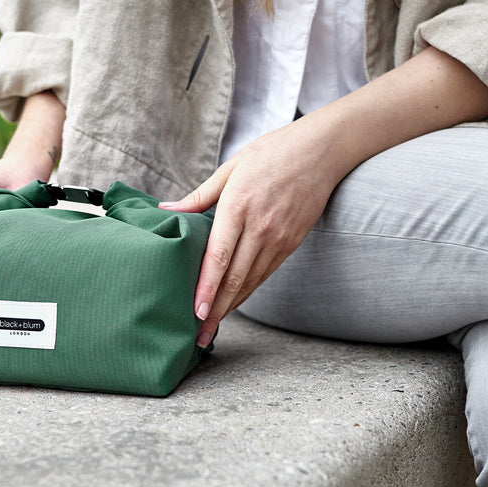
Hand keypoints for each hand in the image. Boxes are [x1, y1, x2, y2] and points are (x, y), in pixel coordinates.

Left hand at [159, 117, 342, 346]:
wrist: (321, 151)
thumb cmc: (271, 153)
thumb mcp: (231, 167)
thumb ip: (199, 195)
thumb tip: (166, 209)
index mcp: (238, 206)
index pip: (219, 257)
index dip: (205, 288)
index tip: (193, 312)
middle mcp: (260, 228)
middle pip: (234, 278)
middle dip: (214, 310)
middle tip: (198, 335)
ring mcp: (279, 238)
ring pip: (251, 281)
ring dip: (230, 306)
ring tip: (212, 326)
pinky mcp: (292, 243)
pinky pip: (266, 273)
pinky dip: (249, 291)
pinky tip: (235, 303)